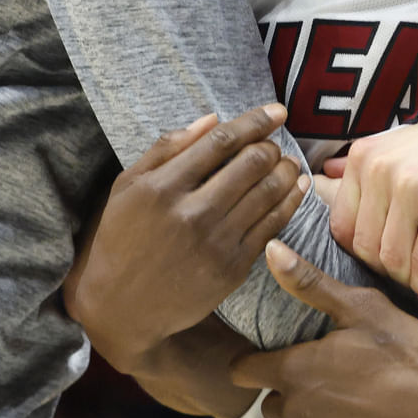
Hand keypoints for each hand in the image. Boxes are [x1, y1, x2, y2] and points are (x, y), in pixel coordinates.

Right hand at [64, 105, 306, 371]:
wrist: (121, 306)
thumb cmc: (121, 238)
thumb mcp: (127, 186)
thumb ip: (166, 148)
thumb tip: (211, 119)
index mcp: (163, 188)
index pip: (221, 141)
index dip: (254, 121)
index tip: (276, 112)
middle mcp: (192, 213)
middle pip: (251, 163)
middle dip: (271, 146)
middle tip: (276, 142)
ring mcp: (215, 242)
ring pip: (267, 192)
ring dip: (286, 170)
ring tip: (289, 162)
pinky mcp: (232, 267)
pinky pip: (272, 226)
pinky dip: (290, 202)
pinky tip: (296, 187)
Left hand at [230, 242, 417, 417]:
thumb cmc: (403, 353)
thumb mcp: (360, 307)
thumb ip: (309, 283)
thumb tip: (271, 251)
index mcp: (295, 371)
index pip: (243, 370)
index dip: (250, 360)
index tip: (266, 351)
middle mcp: (298, 411)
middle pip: (269, 402)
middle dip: (285, 387)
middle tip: (319, 368)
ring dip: (310, 410)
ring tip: (346, 389)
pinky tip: (363, 413)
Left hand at [330, 94, 417, 296]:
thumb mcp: (403, 145)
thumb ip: (367, 167)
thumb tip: (321, 174)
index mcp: (364, 156)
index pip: (341, 225)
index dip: (361, 251)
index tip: (385, 258)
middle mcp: (379, 168)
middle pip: (364, 246)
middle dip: (385, 269)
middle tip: (408, 274)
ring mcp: (408, 185)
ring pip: (391, 258)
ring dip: (407, 278)